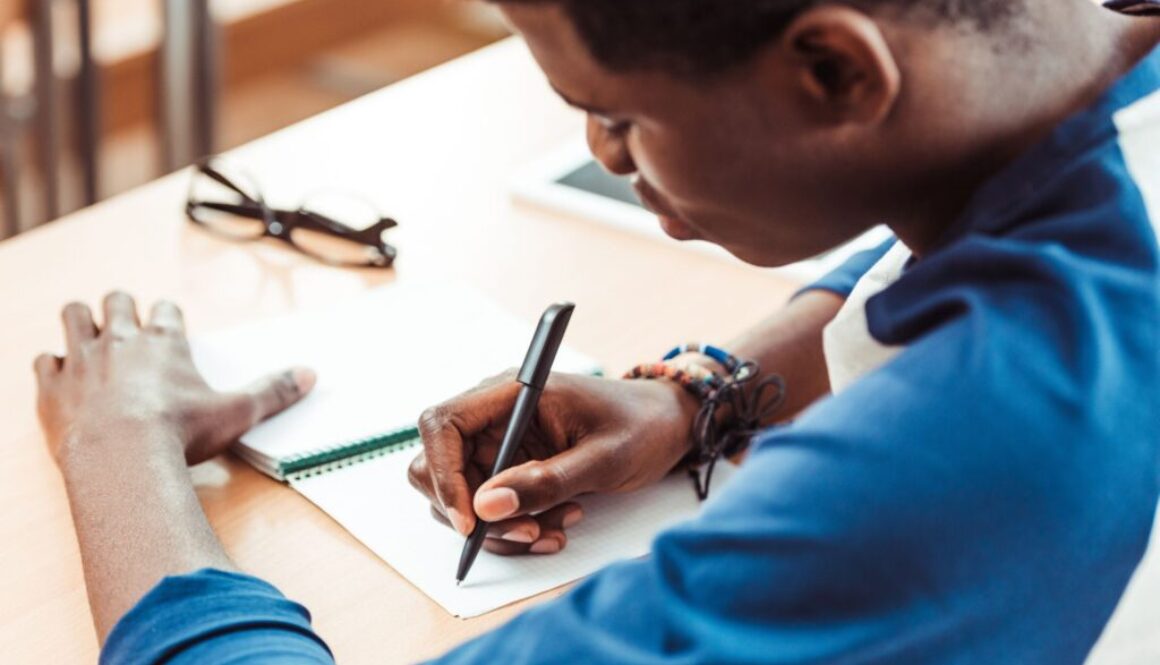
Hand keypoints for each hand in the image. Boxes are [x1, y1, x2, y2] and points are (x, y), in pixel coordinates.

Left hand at [34, 291, 315, 467]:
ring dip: (81, 321)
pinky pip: (44, 361)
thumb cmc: (180, 433)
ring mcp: (82, 359)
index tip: (170, 328)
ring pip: (73, 316)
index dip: (168, 318)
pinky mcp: (53, 386)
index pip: (166, 310)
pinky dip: (52, 367)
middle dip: (121, 308)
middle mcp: (121, 340)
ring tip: (90, 337)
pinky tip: (62, 379)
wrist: (120, 456)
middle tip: (128, 328)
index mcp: (164, 341)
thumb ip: (273, 391)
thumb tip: (310, 374)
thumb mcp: (236, 412)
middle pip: (116, 301)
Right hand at [408, 372, 699, 554]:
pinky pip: (492, 509)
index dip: (442, 473)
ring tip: (557, 527)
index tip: (470, 520)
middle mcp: (496, 416)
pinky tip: (559, 524)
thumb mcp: (603, 458)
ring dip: (502, 527)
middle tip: (526, 532)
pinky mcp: (512, 470)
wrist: (667, 426)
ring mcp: (501, 445)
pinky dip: (517, 528)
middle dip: (474, 512)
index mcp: (512, 393)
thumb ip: (546, 482)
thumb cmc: (642, 426)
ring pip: (466, 498)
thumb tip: (485, 506)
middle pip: (441, 468)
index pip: (442, 424)